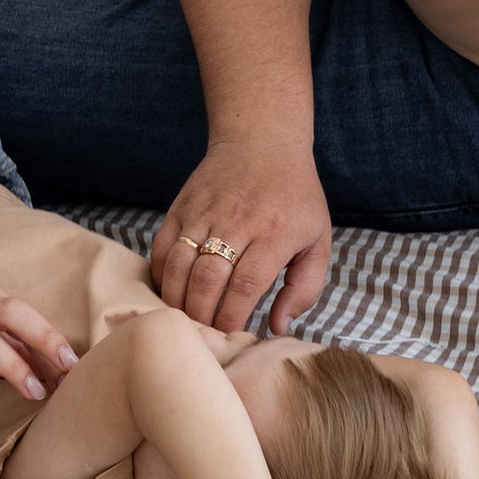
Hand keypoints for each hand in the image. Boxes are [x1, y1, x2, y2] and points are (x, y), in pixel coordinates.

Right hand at [150, 138, 331, 332]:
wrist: (263, 140)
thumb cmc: (295, 197)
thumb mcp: (317, 240)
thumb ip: (304, 288)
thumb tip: (277, 326)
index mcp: (275, 233)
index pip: (246, 285)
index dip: (233, 318)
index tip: (229, 337)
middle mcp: (238, 221)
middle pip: (208, 278)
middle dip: (202, 315)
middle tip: (203, 335)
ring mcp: (206, 211)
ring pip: (179, 263)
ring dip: (177, 298)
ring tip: (184, 318)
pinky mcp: (183, 205)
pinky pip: (162, 245)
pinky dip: (160, 273)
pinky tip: (169, 290)